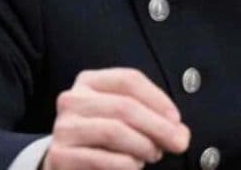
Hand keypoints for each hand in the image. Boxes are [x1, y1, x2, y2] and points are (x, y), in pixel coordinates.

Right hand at [42, 68, 189, 168]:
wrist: (67, 164)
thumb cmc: (102, 138)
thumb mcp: (123, 117)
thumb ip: (151, 117)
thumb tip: (180, 134)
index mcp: (90, 81)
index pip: (129, 79)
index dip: (158, 99)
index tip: (177, 119)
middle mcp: (72, 99)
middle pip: (124, 106)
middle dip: (158, 126)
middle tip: (179, 143)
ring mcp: (64, 127)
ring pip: (114, 131)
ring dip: (143, 145)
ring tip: (153, 155)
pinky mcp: (60, 156)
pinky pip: (102, 159)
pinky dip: (127, 164)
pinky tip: (134, 166)